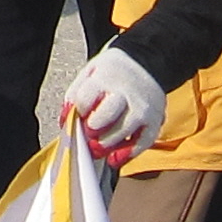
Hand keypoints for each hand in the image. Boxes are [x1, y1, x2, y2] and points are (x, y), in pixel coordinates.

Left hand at [60, 46, 166, 167]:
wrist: (145, 62)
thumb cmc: (111, 73)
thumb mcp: (89, 74)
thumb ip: (75, 96)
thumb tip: (65, 121)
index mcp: (105, 78)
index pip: (86, 99)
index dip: (78, 112)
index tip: (77, 118)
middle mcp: (127, 92)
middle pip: (107, 115)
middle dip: (94, 128)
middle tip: (88, 134)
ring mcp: (143, 107)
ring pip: (124, 130)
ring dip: (107, 144)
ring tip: (96, 149)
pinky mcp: (156, 119)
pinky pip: (144, 141)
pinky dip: (129, 153)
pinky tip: (115, 159)